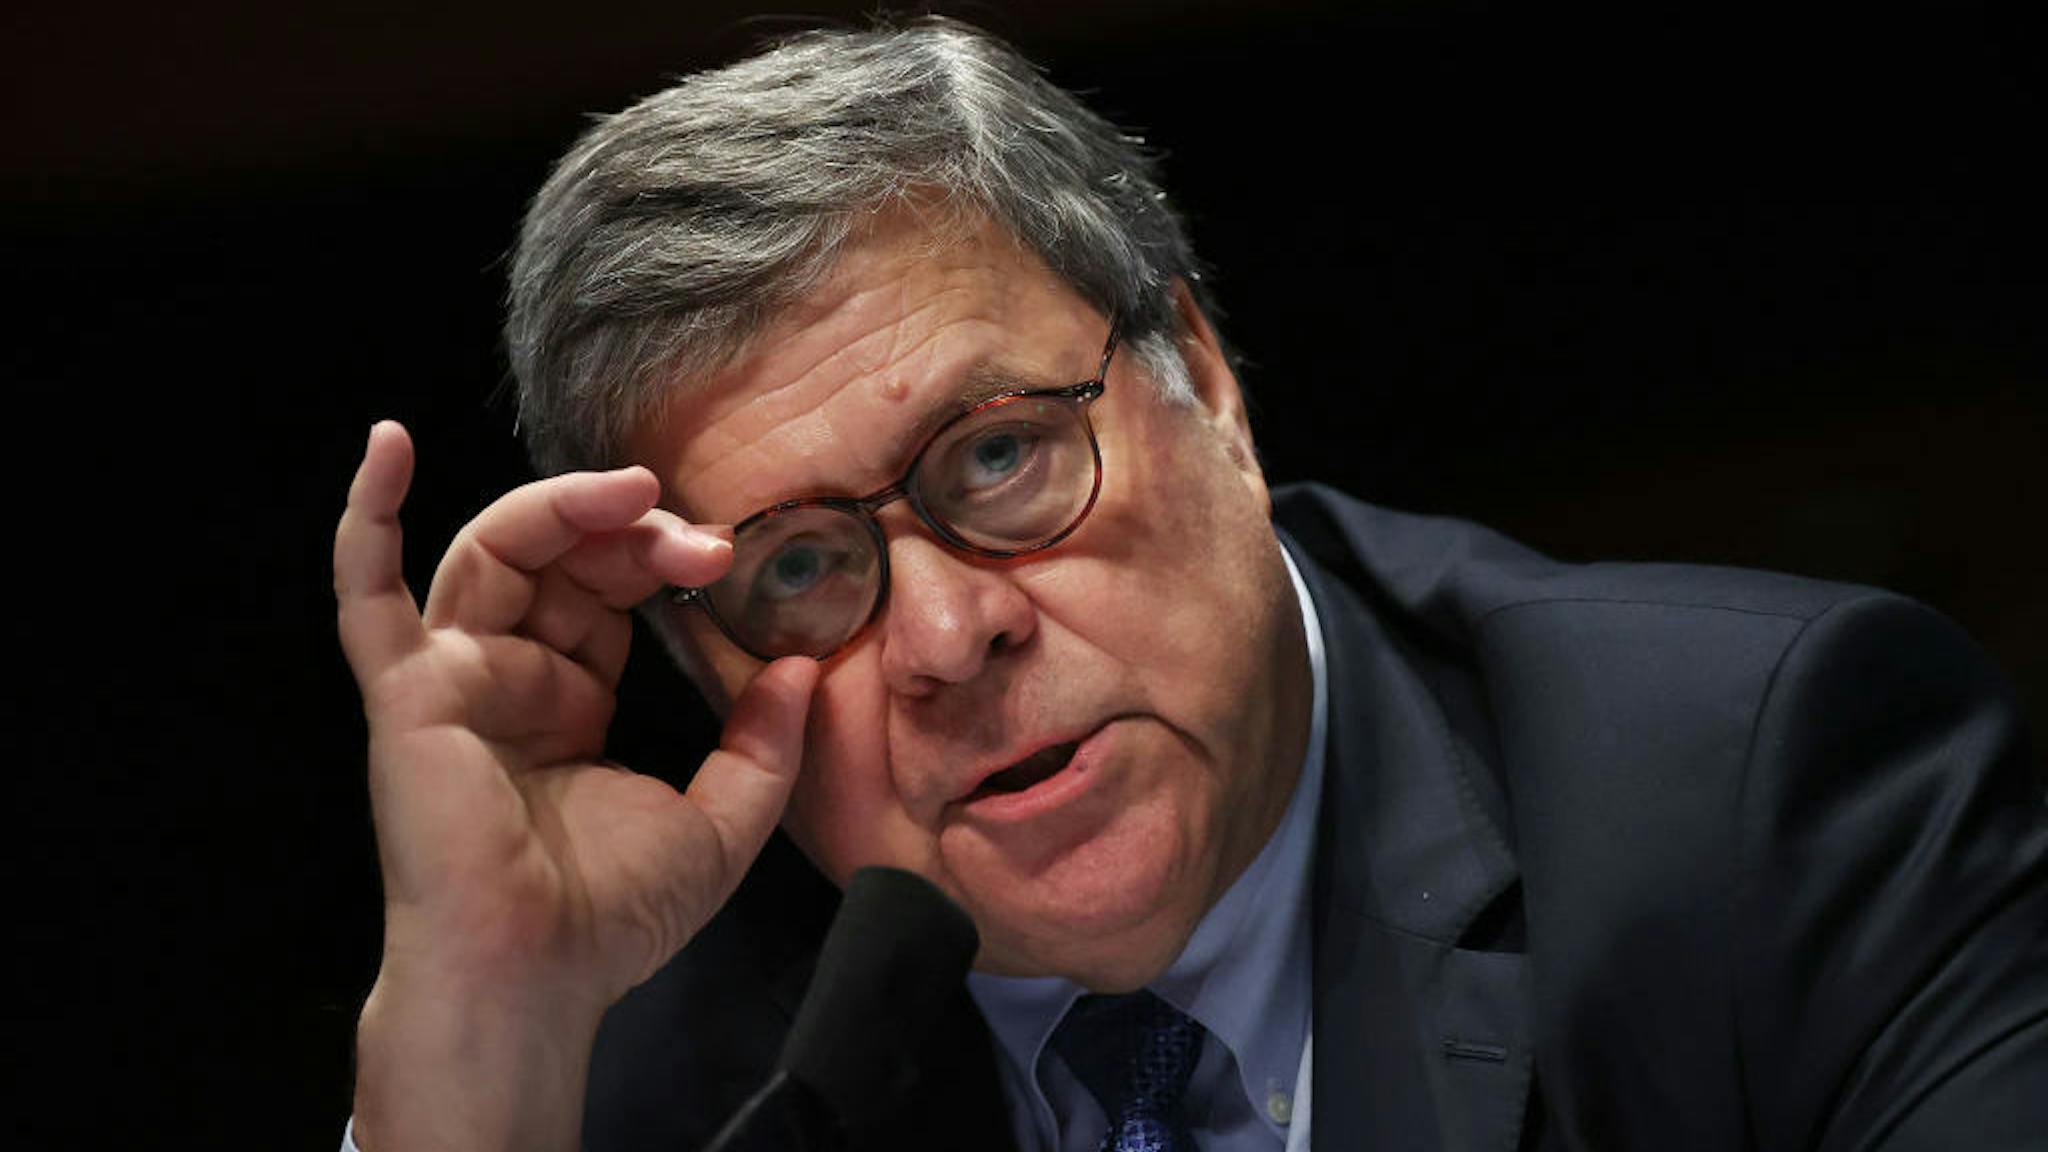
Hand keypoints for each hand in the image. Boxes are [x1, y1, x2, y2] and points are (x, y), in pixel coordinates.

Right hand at [334, 421, 816, 1149]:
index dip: (662, 560)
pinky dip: (368, 518)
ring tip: (630, 492)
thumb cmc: (612, 918)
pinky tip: (388, 444)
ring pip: (492, 552)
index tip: (728, 559)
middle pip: (558, 558)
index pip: (609, 592)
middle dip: (629, 532)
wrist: (538, 980)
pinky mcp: (408, 692)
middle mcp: (507, 676)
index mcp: (569, 698)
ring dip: (558, 508)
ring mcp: (453, 678)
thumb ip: (765, 747)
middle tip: (701, 540)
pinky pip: (366, 597)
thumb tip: (801, 669)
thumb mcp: (722, 824)